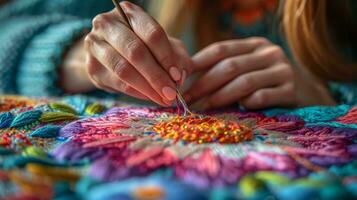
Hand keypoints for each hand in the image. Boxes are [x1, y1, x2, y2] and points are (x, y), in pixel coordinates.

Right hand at [84, 1, 189, 105]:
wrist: (111, 54)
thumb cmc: (145, 47)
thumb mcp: (166, 46)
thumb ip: (177, 58)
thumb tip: (179, 77)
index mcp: (129, 12)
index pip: (151, 34)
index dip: (167, 57)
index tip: (177, 76)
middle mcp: (107, 24)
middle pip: (136, 52)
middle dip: (157, 76)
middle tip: (171, 93)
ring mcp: (95, 45)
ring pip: (124, 69)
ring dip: (147, 88)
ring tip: (163, 98)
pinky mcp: (91, 67)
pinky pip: (117, 83)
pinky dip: (137, 93)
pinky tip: (150, 97)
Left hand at [185, 37, 334, 109]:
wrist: (308, 92)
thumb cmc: (268, 82)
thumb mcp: (249, 68)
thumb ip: (226, 69)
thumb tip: (188, 80)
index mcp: (254, 45)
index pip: (220, 49)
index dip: (197, 63)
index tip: (180, 78)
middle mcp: (269, 53)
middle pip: (229, 66)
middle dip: (203, 84)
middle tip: (187, 99)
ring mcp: (283, 70)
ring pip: (243, 82)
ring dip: (219, 97)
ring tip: (203, 108)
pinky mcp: (292, 91)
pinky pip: (261, 97)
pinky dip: (245, 104)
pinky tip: (237, 110)